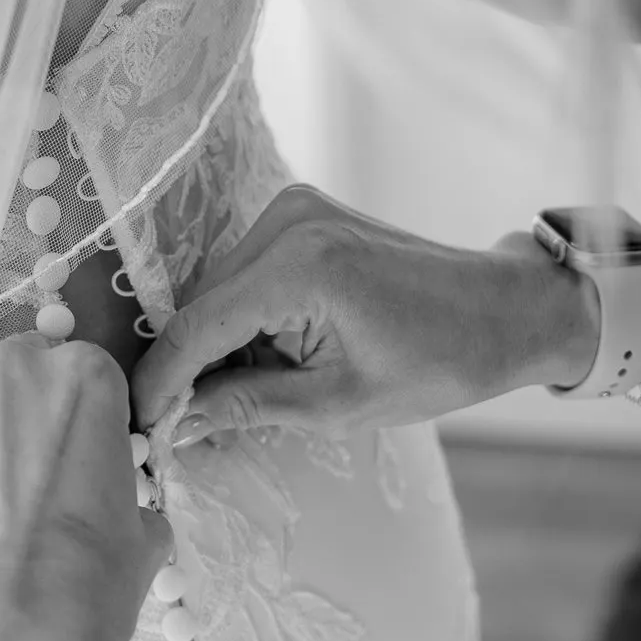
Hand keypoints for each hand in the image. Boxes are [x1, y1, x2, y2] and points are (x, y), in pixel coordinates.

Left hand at [0, 333, 171, 640]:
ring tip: (13, 517)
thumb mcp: (143, 537)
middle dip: (44, 420)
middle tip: (57, 483)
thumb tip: (122, 510)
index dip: (101, 424)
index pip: (98, 380)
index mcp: (83, 378)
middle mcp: (12, 378)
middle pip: (33, 382)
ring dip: (1, 451)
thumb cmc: (86, 583)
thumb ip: (131, 499)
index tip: (102, 461)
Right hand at [132, 184, 600, 441]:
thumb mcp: (339, 403)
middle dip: (186, 367)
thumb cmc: (439, 361)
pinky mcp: (301, 215)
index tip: (137, 427)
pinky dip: (241, 320)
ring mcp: (293, 210)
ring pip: (217, 290)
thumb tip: (177, 425)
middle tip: (180, 430)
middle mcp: (287, 222)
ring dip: (214, 344)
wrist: (502, 309)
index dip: (159, 381)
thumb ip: (248, 406)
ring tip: (228, 401)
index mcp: (301, 267)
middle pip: (200, 305)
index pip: (195, 326)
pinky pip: (244, 274)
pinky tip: (260, 360)